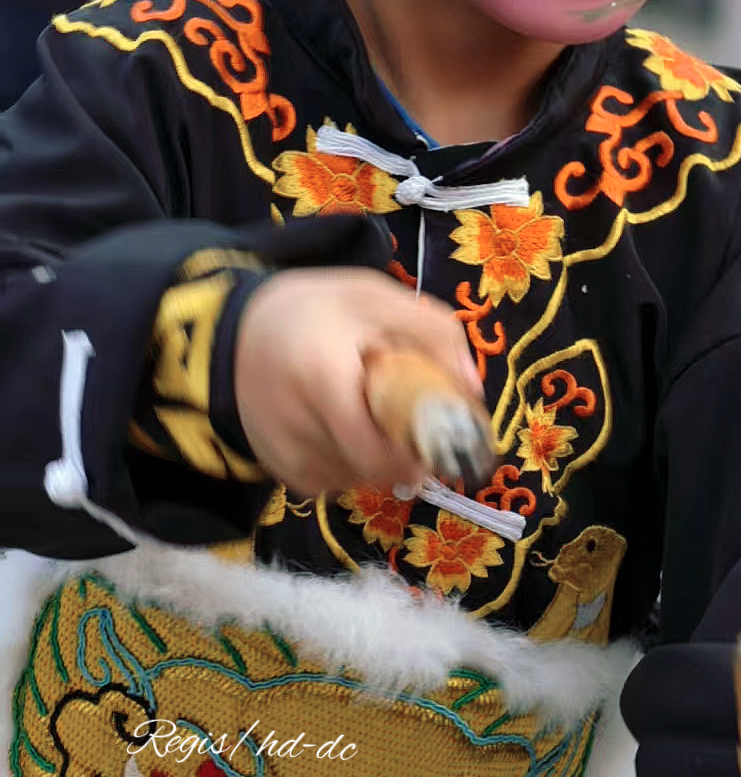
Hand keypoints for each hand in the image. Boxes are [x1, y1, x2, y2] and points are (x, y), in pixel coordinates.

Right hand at [234, 268, 480, 496]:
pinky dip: (354, 459)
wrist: (230, 334)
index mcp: (322, 380)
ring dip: (380, 453)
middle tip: (404, 410)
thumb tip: (473, 391)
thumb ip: (432, 332)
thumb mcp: (373, 296)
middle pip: (379, 468)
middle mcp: (298, 433)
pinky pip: (340, 480)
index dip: (420, 449)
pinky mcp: (283, 475)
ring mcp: (287, 461)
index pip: (383, 452)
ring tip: (364, 407)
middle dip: (404, 446)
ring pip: (363, 478)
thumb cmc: (311, 311)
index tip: (437, 425)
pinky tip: (343, 424)